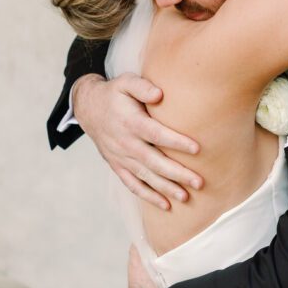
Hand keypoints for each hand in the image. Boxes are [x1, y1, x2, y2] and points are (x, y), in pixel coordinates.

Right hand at [73, 73, 202, 209]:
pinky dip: (148, 196)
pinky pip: (133, 184)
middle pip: (154, 162)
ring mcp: (121, 157)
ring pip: (145, 176)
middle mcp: (125, 143)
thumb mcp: (125, 82)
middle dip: (177, 173)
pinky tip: (166, 205)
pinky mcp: (118, 166)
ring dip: (166, 188)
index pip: (156, 134)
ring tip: (186, 197)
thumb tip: (160, 94)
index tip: (197, 149)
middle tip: (199, 182)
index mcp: (130, 122)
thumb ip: (142, 86)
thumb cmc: (114, 94)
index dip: (176, 142)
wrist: (88, 109)